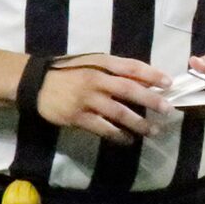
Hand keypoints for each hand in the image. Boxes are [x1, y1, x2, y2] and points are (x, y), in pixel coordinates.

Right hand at [32, 54, 168, 141]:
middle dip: (150, 100)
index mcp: (101, 64)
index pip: (131, 67)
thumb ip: (117, 70)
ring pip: (118, 113)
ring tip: (154, 131)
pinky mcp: (77, 117)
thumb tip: (148, 81)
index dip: (151, 74)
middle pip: (128, 89)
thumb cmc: (71, 72)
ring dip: (139, 123)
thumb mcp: (93, 63)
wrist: (35, 83)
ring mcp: (86, 99)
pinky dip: (118, 135)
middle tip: (167, 109)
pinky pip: (103, 128)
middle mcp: (95, 80)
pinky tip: (128, 140)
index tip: (169, 83)